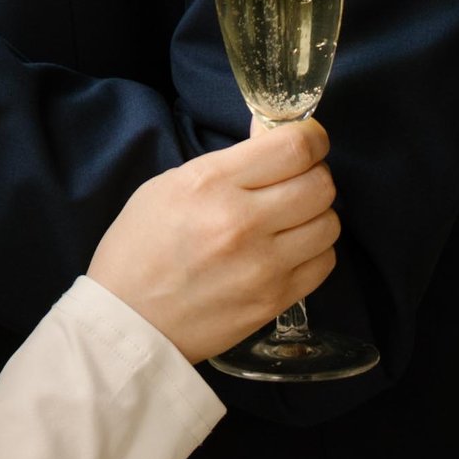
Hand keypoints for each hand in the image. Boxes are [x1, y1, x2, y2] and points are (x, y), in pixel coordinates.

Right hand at [87, 123, 339, 362]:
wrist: (128, 322)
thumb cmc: (140, 248)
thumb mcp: (169, 185)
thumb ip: (228, 162)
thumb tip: (271, 136)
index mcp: (211, 183)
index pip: (294, 146)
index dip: (310, 137)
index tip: (306, 141)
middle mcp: (243, 222)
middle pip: (321, 184)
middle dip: (314, 174)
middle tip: (295, 181)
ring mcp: (263, 266)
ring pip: (330, 223)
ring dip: (316, 215)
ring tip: (291, 219)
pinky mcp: (274, 301)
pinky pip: (324, 262)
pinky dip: (314, 251)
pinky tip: (290, 250)